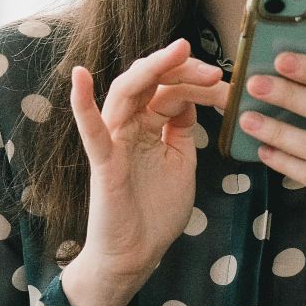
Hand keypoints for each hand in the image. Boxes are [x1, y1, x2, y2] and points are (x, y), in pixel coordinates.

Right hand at [67, 37, 226, 282]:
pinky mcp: (104, 162)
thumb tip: (188, 97)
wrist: (138, 253)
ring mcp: (114, 142)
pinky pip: (91, 131)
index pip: (169, 89)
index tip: (224, 83)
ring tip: (176, 52)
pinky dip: (81, 103)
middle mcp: (129, 127)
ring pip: (126, 93)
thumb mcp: (181, 160)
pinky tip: (80, 77)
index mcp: (149, 126)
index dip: (196, 81)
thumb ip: (182, 129)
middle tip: (211, 69)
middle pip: (150, 82)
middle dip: (180, 69)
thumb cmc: (156, 210)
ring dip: (151, 69)